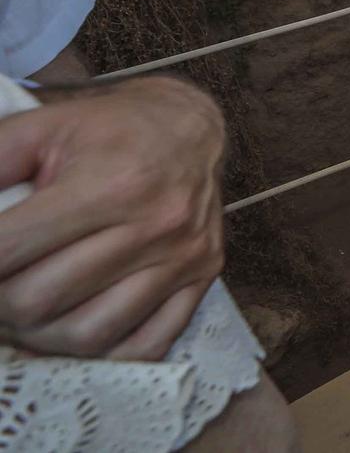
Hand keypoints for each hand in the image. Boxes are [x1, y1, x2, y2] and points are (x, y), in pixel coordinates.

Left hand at [0, 75, 225, 359]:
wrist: (191, 126)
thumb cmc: (107, 129)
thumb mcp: (39, 129)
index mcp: (111, 183)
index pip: (9, 252)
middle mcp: (155, 223)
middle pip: (38, 303)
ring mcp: (183, 257)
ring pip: (86, 335)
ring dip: (38, 333)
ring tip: (25, 308)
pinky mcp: (203, 278)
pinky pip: (145, 345)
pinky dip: (100, 351)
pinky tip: (74, 325)